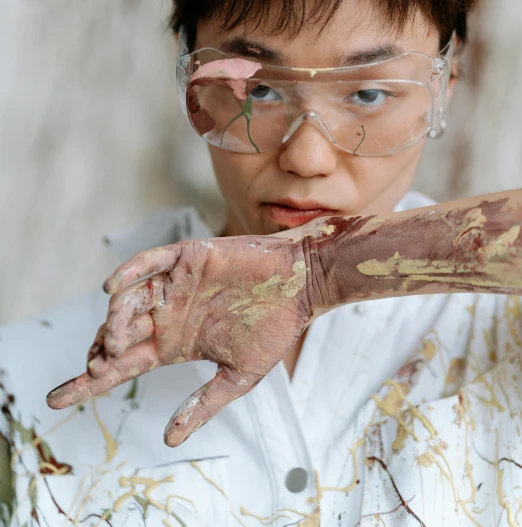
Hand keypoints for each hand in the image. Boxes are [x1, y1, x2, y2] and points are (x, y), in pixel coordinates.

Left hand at [46, 232, 314, 445]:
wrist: (300, 286)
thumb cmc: (274, 329)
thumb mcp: (238, 377)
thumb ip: (203, 405)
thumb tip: (169, 439)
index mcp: (174, 344)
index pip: (121, 366)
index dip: (88, 382)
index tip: (56, 399)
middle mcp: (167, 315)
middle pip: (116, 335)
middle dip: (100, 352)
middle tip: (98, 364)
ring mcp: (174, 285)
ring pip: (127, 301)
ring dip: (114, 319)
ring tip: (116, 337)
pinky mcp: (186, 258)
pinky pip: (148, 263)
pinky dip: (128, 273)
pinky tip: (112, 288)